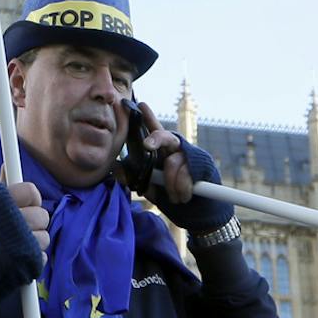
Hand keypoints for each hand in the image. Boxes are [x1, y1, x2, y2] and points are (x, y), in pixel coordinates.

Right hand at [0, 180, 48, 310]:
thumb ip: (2, 188)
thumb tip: (7, 165)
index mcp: (2, 203)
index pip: (31, 191)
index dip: (31, 198)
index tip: (24, 205)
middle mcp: (14, 220)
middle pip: (42, 215)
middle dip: (34, 223)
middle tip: (20, 230)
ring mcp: (23, 242)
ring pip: (45, 237)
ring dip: (34, 243)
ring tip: (16, 247)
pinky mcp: (29, 263)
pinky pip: (43, 255)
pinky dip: (33, 259)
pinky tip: (19, 260)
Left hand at [135, 102, 233, 234]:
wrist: (198, 213)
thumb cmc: (172, 198)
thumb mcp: (150, 189)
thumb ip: (135, 178)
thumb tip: (116, 169)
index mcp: (161, 153)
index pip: (153, 131)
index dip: (147, 117)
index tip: (140, 104)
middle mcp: (175, 150)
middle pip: (164, 136)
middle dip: (155, 138)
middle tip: (147, 145)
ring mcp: (189, 156)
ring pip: (173, 162)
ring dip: (171, 184)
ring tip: (175, 197)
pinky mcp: (201, 164)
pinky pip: (186, 175)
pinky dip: (182, 189)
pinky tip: (184, 196)